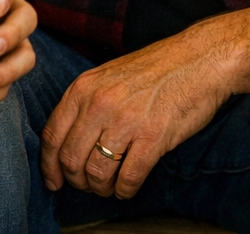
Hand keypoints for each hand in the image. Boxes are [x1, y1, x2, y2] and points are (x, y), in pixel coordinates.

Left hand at [40, 32, 231, 199]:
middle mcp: (100, 104)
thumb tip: (67, 142)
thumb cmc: (157, 68)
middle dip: (77, 181)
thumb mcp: (109, 75)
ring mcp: (127, 120)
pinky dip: (125, 190)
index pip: (52, 136)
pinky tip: (128, 187)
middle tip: (89, 185)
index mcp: (85, 87)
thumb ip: (86, 103)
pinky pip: (128, 178)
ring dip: (101, 188)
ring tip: (110, 187)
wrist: (200, 59)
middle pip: (71, 160)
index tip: (54, 181)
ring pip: (97, 173)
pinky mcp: (153, 137)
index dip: (49, 165)